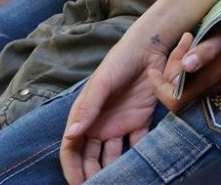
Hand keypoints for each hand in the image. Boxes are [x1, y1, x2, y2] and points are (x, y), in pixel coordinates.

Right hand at [60, 27, 169, 184]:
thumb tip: (72, 136)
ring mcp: (120, 125)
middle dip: (91, 174)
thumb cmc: (118, 62)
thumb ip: (88, 109)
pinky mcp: (140, 121)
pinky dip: (137, 157)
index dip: (72, 168)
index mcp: (84, 117)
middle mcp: (99, 125)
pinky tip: (139, 167)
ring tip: (119, 182)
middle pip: (90, 158)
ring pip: (112, 156)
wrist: (148, 49)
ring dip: (113, 170)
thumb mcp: (101, 83)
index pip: (72, 149)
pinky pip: (137, 144)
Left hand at [149, 7, 220, 112]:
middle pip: (178, 93)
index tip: (154, 67)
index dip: (159, 90)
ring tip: (187, 40)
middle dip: (170, 70)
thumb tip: (186, 65)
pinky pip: (196, 77)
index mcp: (209, 80)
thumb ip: (205, 52)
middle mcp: (211, 86)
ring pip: (186, 85)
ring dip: (179, 66)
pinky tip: (195, 44)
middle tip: (181, 42)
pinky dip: (188, 64)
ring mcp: (217, 80)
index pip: (174, 103)